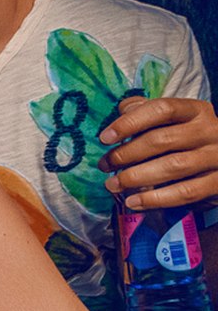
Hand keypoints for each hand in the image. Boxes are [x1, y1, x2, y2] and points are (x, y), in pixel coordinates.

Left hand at [100, 95, 217, 209]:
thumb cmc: (188, 138)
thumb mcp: (173, 120)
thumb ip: (147, 111)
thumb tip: (123, 110)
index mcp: (196, 111)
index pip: (162, 109)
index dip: (130, 122)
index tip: (104, 138)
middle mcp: (210, 131)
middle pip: (162, 140)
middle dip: (126, 154)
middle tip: (104, 165)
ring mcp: (217, 157)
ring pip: (173, 166)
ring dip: (136, 177)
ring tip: (112, 184)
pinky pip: (185, 192)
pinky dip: (156, 199)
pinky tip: (133, 201)